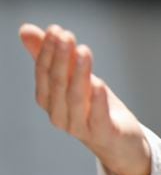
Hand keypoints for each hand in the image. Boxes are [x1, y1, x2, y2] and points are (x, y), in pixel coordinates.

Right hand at [18, 23, 151, 174]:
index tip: (56, 30)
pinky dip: (97, 100)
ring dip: (78, 73)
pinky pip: (97, 117)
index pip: (44, 74)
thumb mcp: (76, 80)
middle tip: (67, 36)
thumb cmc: (95, 108)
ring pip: (75, 98)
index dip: (48, 52)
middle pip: (57, 84)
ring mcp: (80, 127)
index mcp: (50, 101)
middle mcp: (60, 115)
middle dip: (60, 58)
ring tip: (83, 52)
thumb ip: (53, 56)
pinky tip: (99, 83)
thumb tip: (26, 30)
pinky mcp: (103, 133)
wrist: (120, 143)